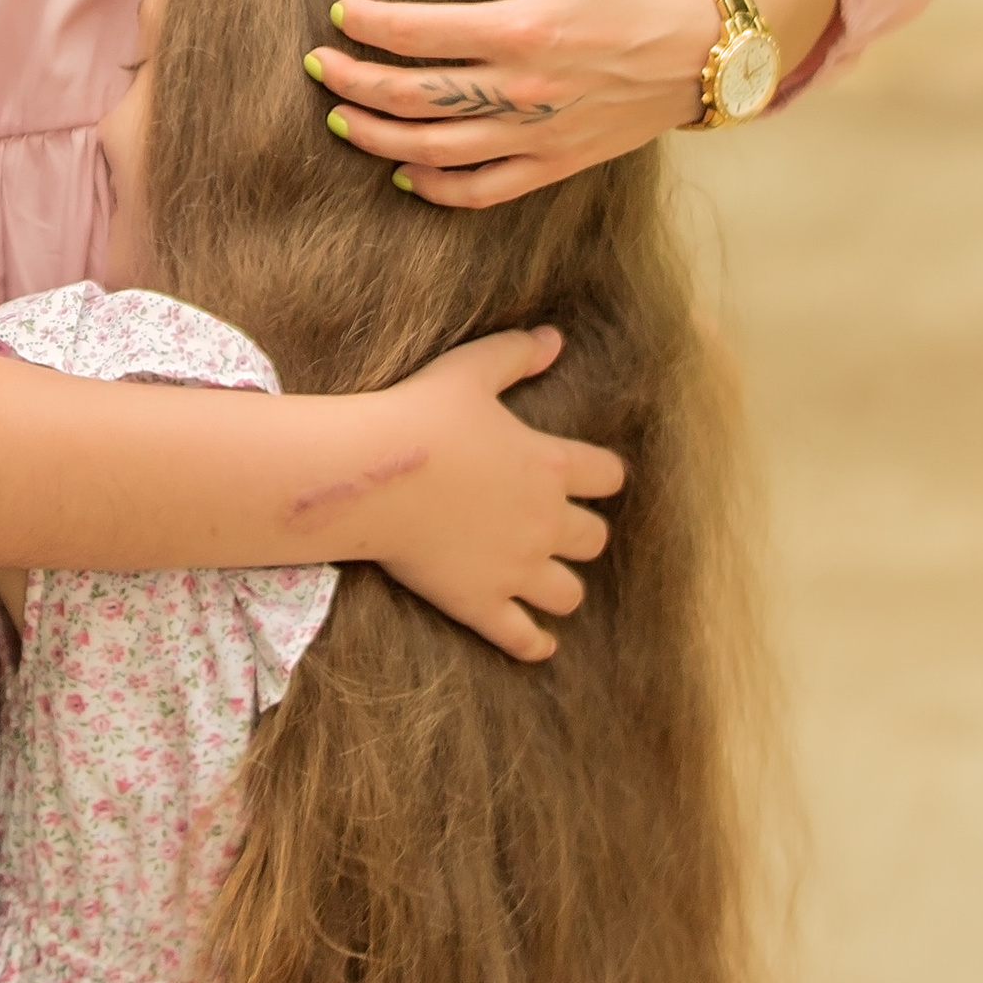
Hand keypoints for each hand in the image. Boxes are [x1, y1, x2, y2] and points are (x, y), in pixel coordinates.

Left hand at [309, 0, 735, 205]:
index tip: (339, 14)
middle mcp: (523, 90)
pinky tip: (405, 174)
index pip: (418, 33)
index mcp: (521, 29)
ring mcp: (538, 136)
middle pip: (414, 96)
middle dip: (354, 83)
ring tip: (344, 120)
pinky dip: (437, 189)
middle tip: (318, 68)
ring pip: (437, 152)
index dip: (368, 24)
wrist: (702, 48)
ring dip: (380, 138)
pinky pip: (484, 191)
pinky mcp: (556, 165)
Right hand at [369, 326, 623, 661]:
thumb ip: (517, 354)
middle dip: (581, 534)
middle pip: (594, 540)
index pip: (608, 477)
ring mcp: (515, 568)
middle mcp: (545, 522)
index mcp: (551, 467)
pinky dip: (536, 643)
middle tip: (557, 527)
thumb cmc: (421, 414)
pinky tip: (540, 643)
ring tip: (546, 579)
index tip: (589, 477)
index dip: (601, 476)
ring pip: (569, 593)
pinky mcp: (482, 603)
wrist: (374, 472)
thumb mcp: (471, 370)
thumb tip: (555, 339)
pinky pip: (523, 638)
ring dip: (563, 586)